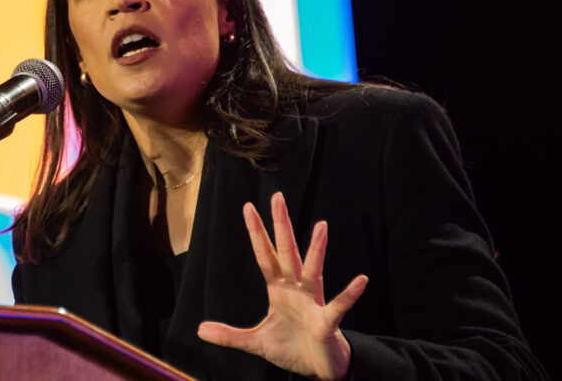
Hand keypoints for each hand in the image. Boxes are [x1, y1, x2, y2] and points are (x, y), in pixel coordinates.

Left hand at [197, 192, 367, 380]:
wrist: (318, 369)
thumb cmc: (292, 348)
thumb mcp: (255, 342)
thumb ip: (229, 335)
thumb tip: (200, 330)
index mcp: (278, 290)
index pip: (265, 256)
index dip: (257, 233)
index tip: (248, 207)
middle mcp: (296, 290)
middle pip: (287, 252)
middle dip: (281, 226)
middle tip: (277, 198)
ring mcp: (312, 304)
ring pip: (313, 271)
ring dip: (316, 250)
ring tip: (321, 226)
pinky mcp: (326, 323)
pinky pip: (338, 307)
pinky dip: (349, 295)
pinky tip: (360, 280)